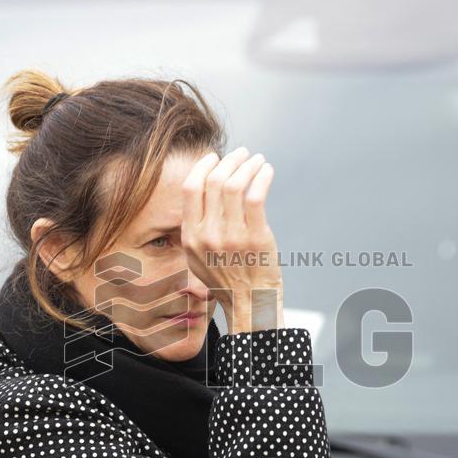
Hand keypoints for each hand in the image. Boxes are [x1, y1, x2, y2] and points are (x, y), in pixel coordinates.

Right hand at [181, 147, 283, 333]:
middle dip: (230, 161)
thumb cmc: (227, 278)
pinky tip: (267, 171)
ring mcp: (233, 235)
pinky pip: (256, 195)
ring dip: (248, 165)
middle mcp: (209, 234)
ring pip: (236, 184)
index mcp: (191, 236)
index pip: (191, 188)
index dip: (203, 167)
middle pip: (215, 181)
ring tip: (256, 160)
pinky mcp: (256, 236)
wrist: (250, 303)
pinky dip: (262, 177)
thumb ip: (195, 228)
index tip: (215, 158)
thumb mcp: (197, 257)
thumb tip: (203, 190)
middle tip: (242, 154)